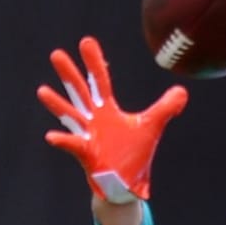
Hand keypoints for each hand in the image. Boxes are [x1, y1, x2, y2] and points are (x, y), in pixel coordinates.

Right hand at [37, 37, 187, 201]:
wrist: (126, 183)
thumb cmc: (133, 153)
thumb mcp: (151, 127)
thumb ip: (164, 108)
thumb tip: (182, 91)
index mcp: (108, 110)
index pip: (100, 81)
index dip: (94, 62)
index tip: (86, 41)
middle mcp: (94, 119)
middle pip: (80, 92)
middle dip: (69, 75)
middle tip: (56, 54)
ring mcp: (87, 135)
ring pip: (70, 116)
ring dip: (57, 104)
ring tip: (42, 91)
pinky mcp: (86, 154)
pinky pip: (72, 146)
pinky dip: (62, 141)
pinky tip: (52, 137)